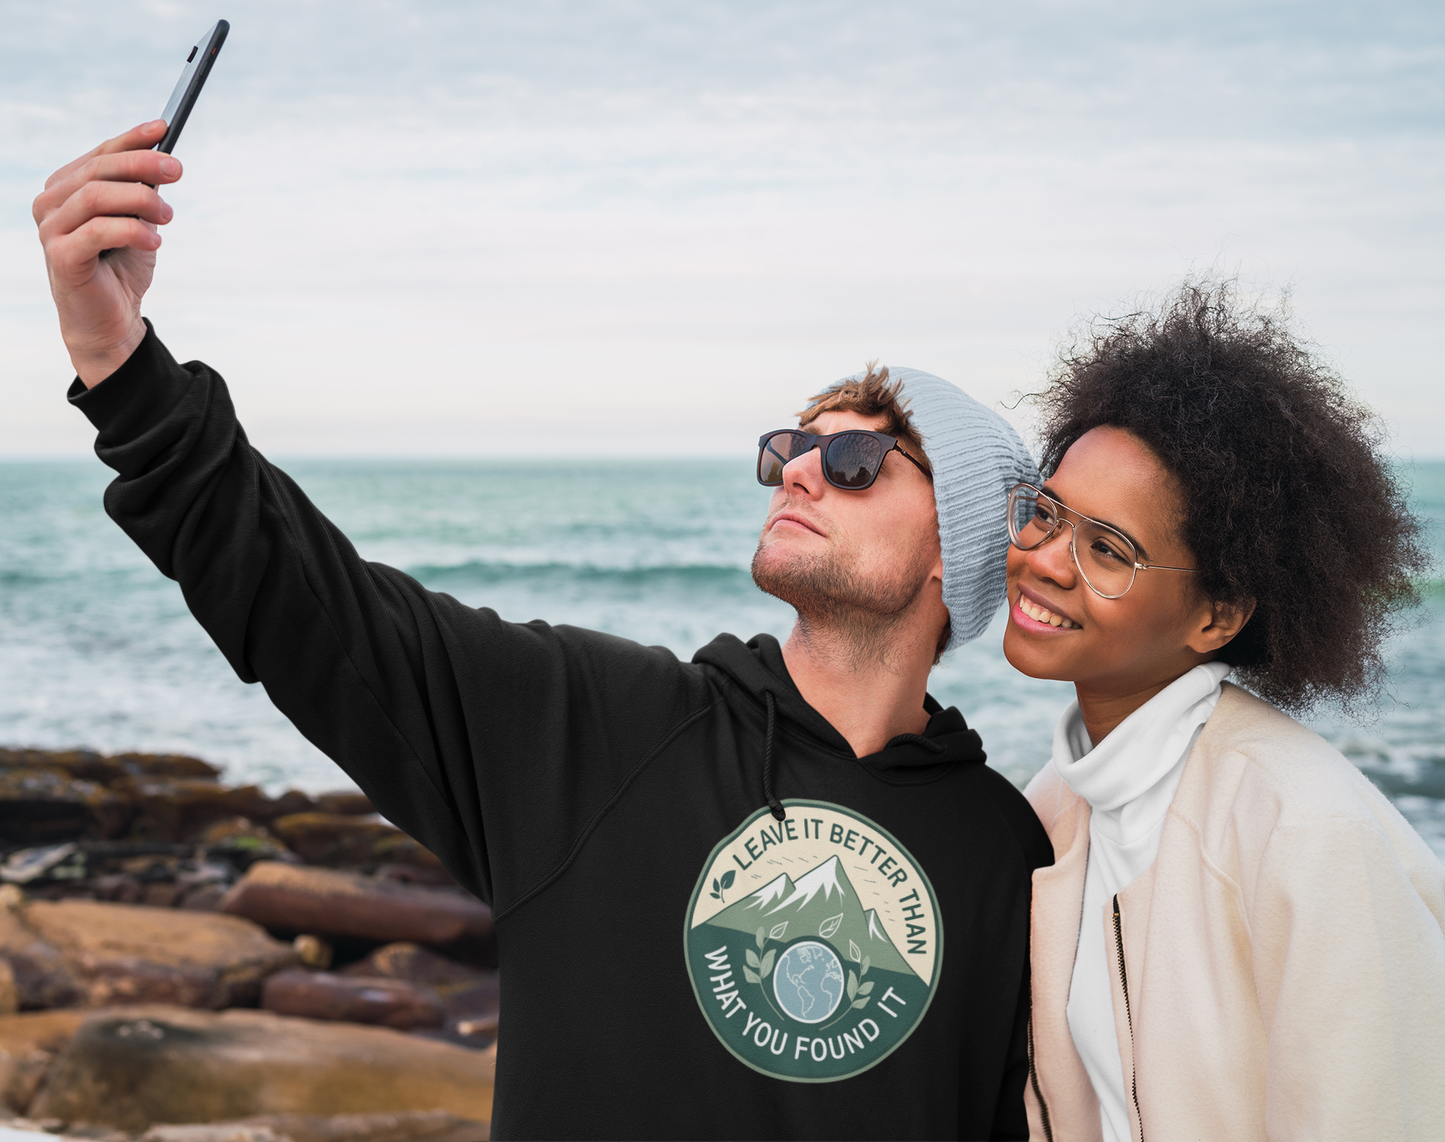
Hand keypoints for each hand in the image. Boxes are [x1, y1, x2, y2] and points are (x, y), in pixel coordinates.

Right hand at [33, 121, 183, 387]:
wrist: (111, 320)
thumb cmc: (121, 268)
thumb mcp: (138, 222)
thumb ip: (141, 193)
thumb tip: (163, 159)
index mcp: (66, 189)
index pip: (100, 154)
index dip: (132, 139)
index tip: (164, 128)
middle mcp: (51, 203)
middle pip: (97, 170)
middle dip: (141, 165)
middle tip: (177, 171)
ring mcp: (51, 229)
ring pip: (96, 195)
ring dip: (140, 200)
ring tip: (168, 216)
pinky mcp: (61, 256)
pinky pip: (97, 231)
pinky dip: (132, 229)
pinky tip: (155, 239)